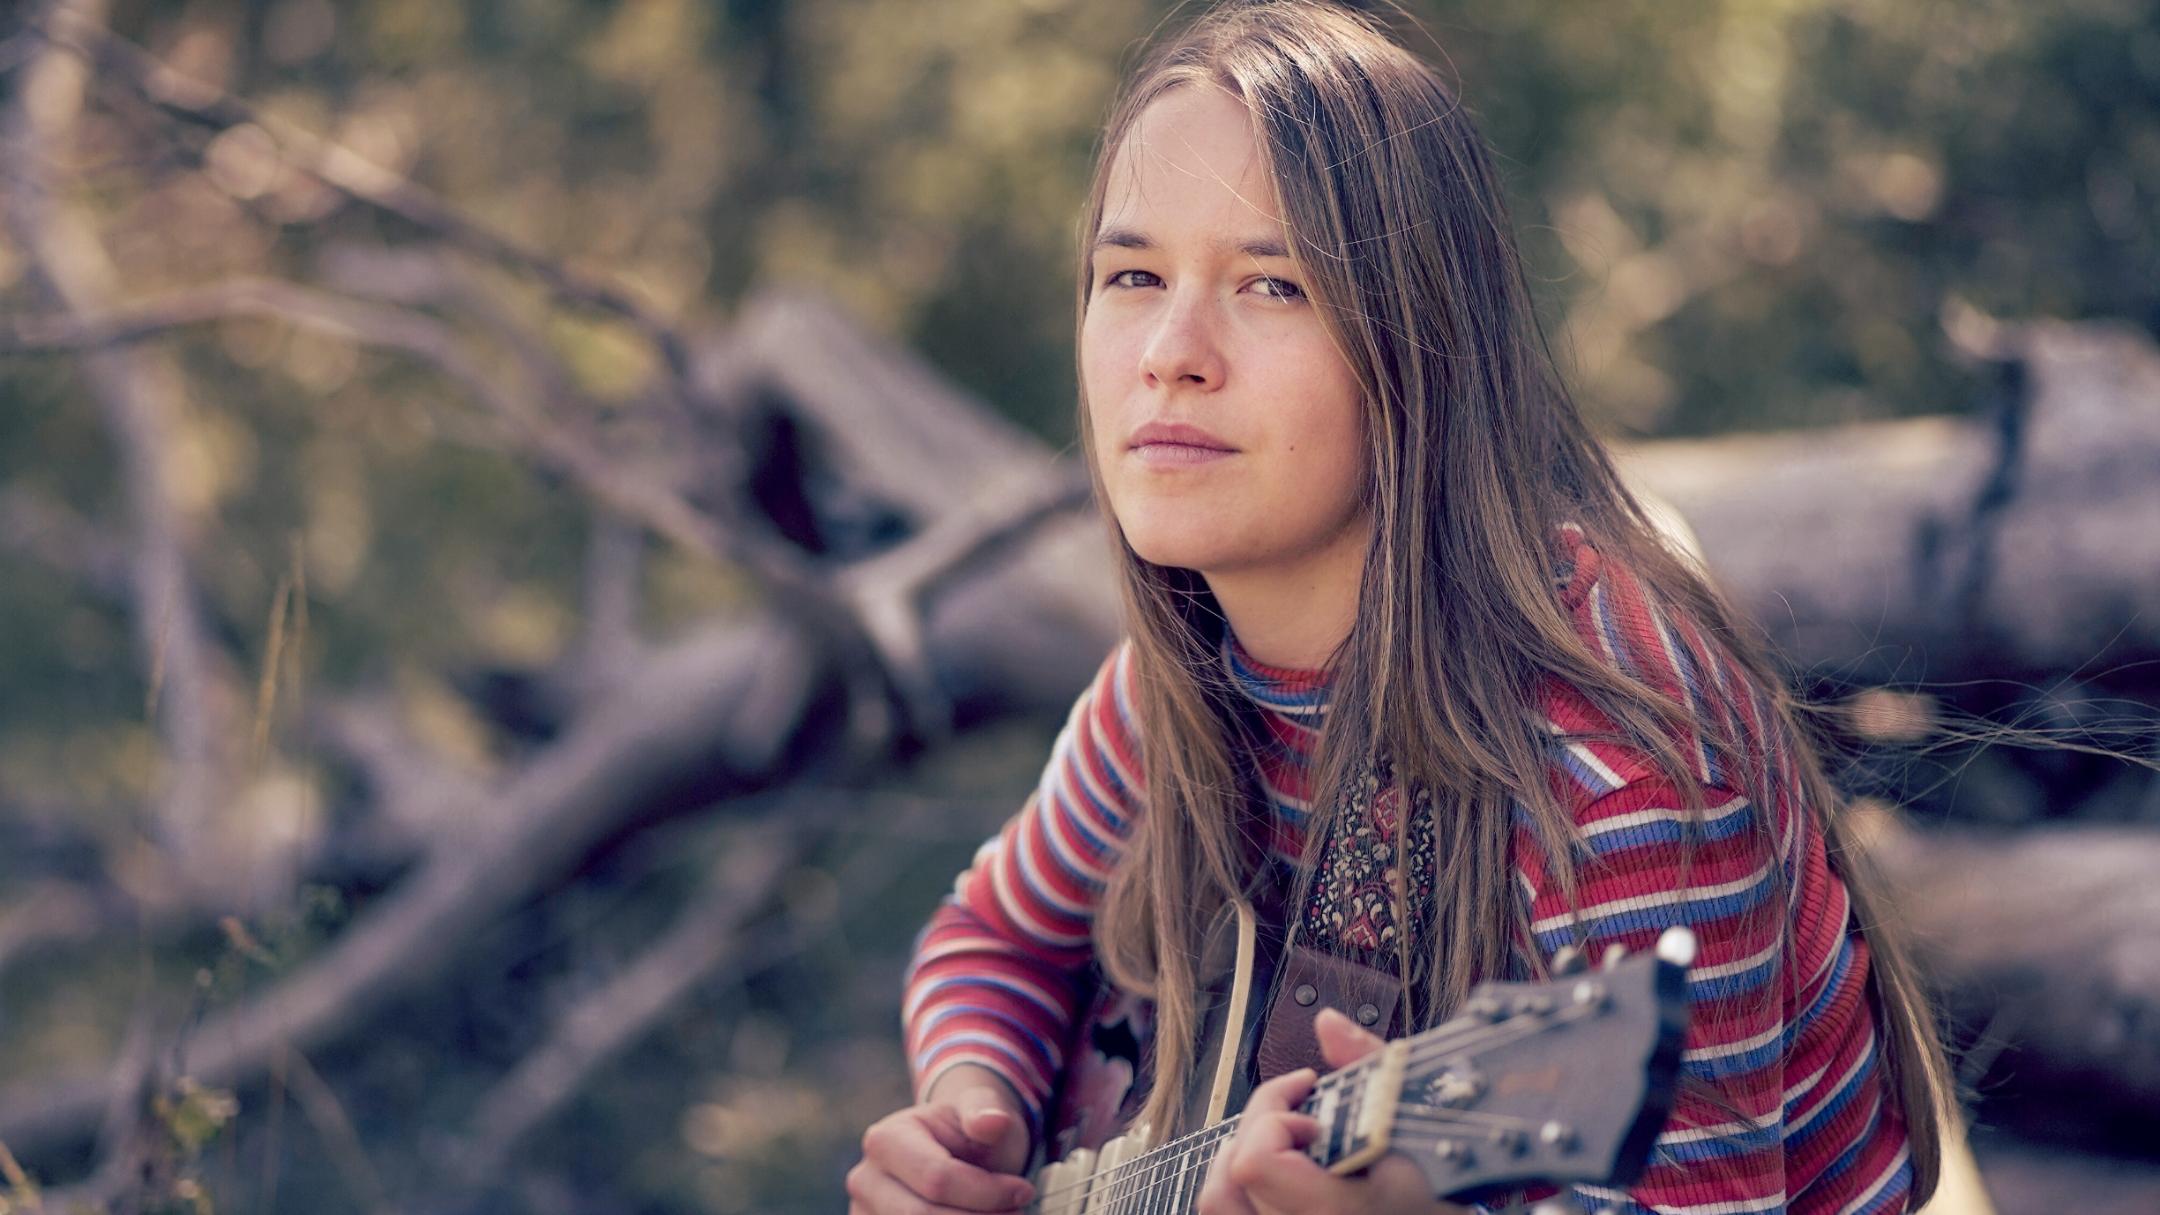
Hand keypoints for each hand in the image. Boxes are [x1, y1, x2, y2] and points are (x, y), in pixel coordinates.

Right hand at [847, 1064, 1034, 1212]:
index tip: (1024, 1192)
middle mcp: (866, 1180)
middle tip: (1016, 1214)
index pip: (938, 1179)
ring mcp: (864, 1213)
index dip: (987, 1192)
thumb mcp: (981, 1109)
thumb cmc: (967, 1132)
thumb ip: (985, 1110)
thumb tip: (992, 1122)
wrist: (950, 1152)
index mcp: (886, 1139)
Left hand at [1197, 1007, 1472, 1214]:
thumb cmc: (1441, 1182)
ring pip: (1223, 1197)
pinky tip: (1272, 1165)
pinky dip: (1239, 1183)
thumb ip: (1369, 1064)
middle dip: (1265, 1125)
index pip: (1258, 1163)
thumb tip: (1328, 1025)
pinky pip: (1233, 1210)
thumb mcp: (1419, 1116)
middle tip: (1304, 1113)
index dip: (1278, 1120)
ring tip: (1281, 1136)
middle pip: (1236, 1170)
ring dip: (1242, 1152)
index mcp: (1341, 1210)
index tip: (1314, 1113)